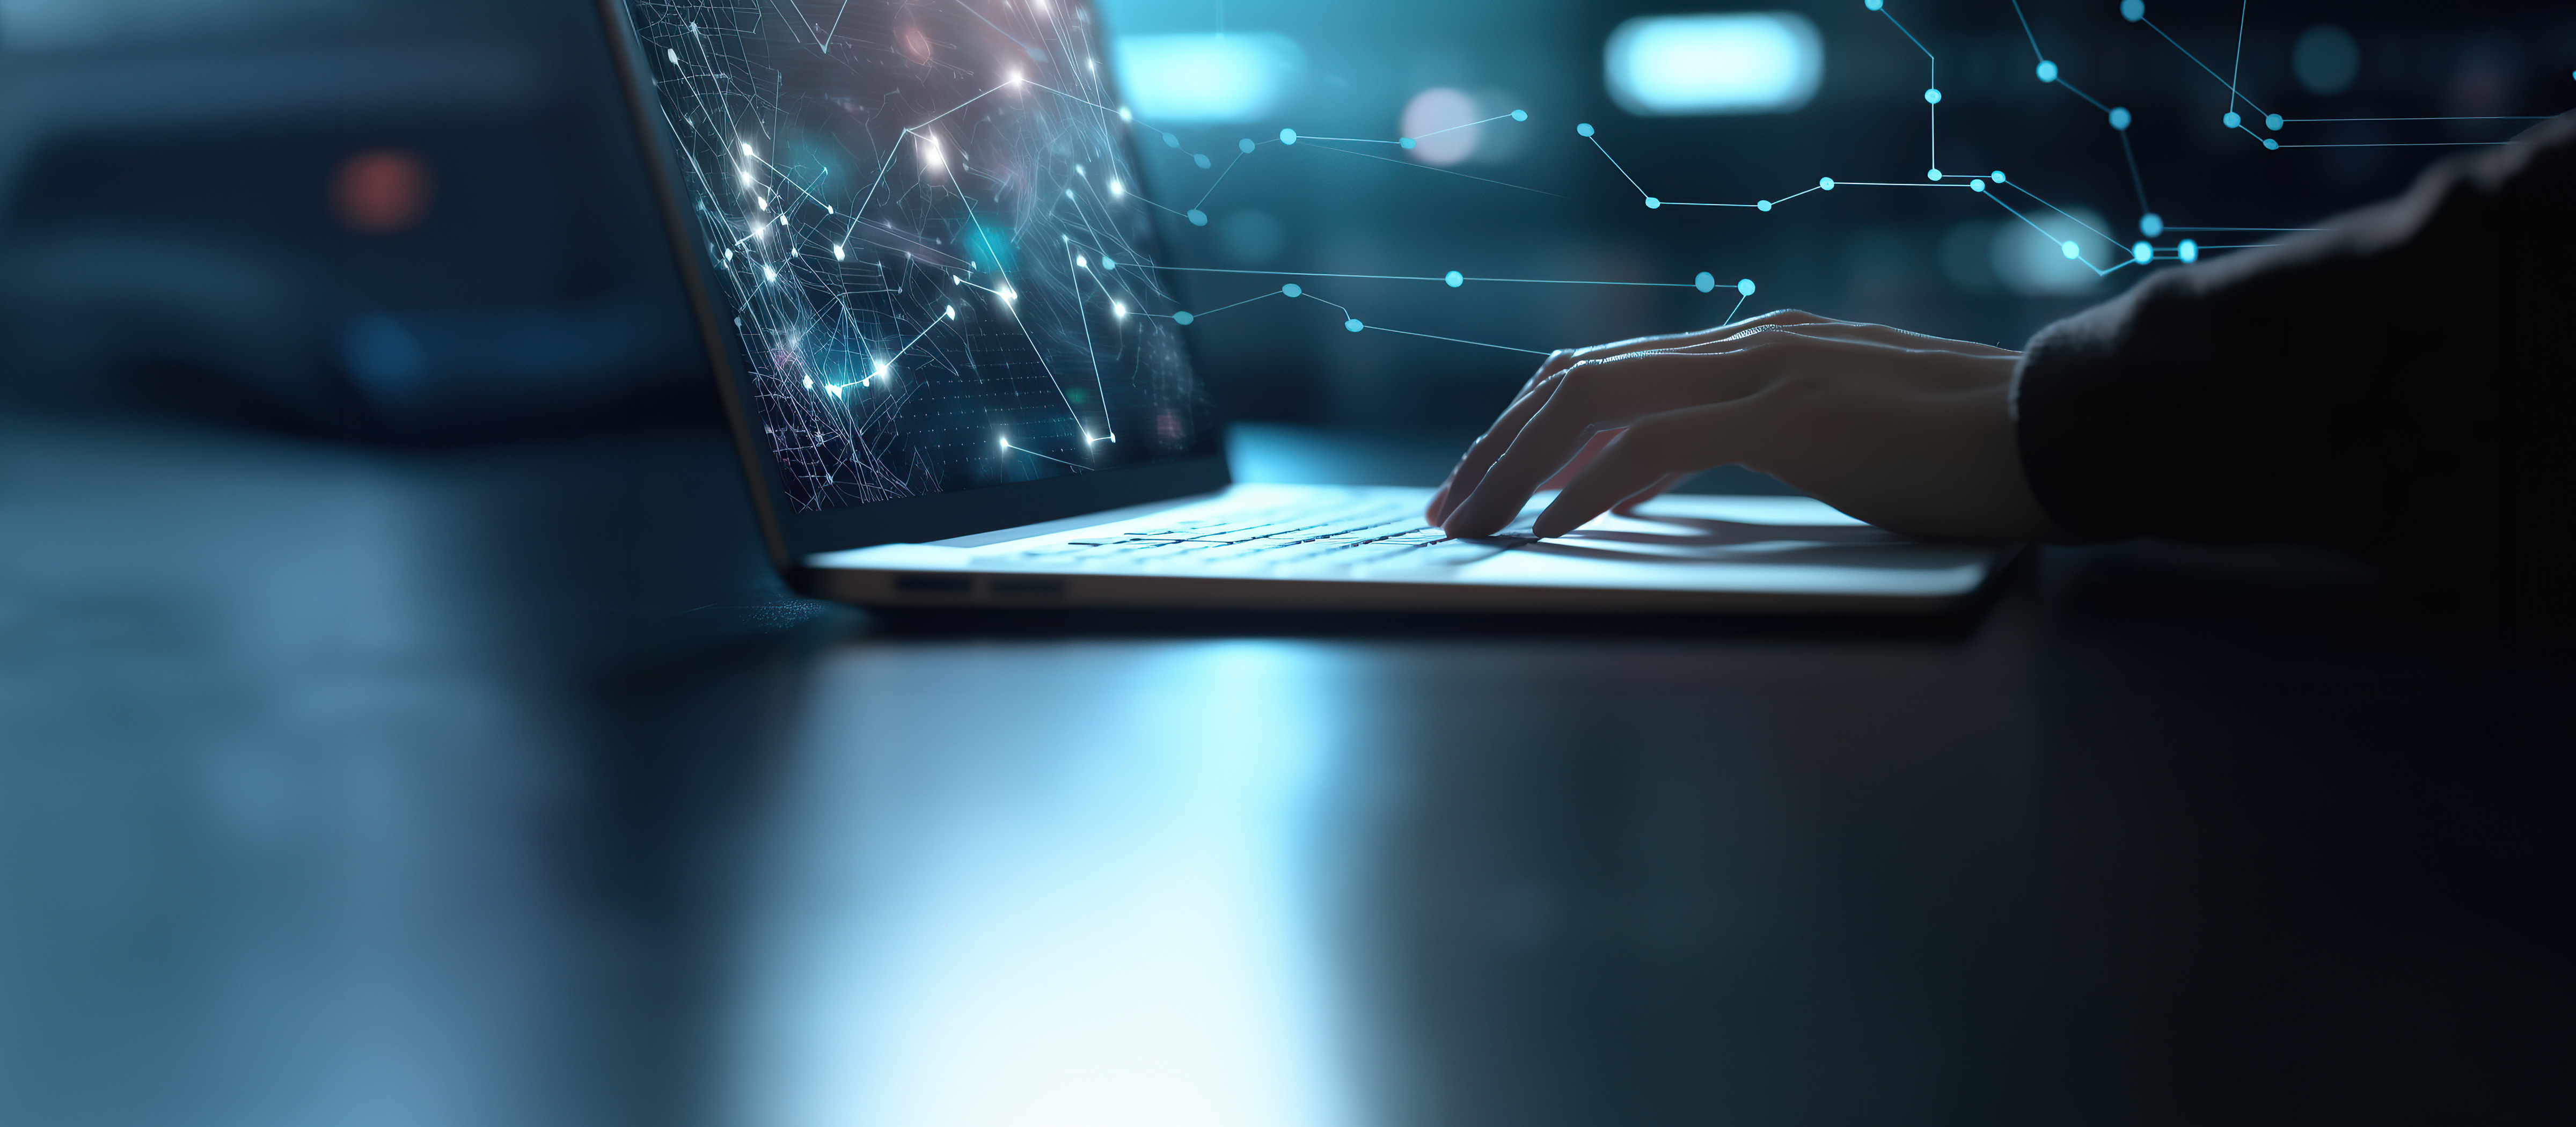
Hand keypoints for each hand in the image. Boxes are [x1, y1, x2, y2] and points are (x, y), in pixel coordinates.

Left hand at [1427, 311, 2064, 541]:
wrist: (2063, 431)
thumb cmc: (1963, 455)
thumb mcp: (1834, 441)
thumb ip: (1751, 440)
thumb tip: (1659, 481)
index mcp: (1754, 349)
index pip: (1607, 372)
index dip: (1530, 426)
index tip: (1487, 484)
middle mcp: (1747, 346)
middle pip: (1577, 379)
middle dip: (1498, 445)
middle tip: (1450, 507)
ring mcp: (1767, 371)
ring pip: (1596, 400)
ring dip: (1519, 466)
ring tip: (1474, 522)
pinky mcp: (1791, 415)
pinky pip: (1656, 443)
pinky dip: (1590, 487)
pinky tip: (1553, 529)